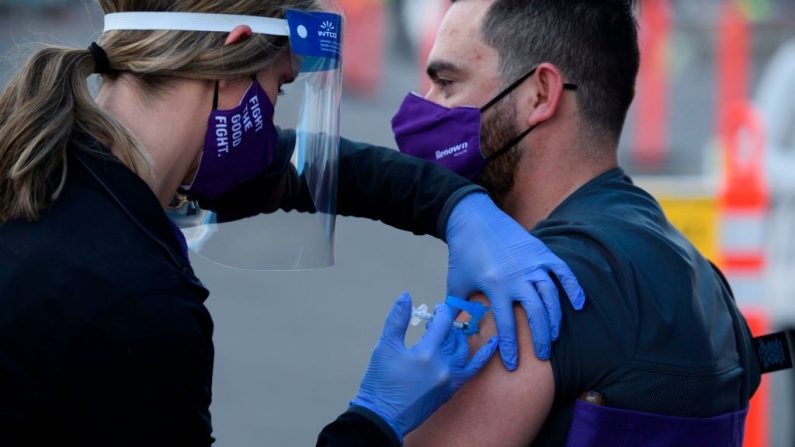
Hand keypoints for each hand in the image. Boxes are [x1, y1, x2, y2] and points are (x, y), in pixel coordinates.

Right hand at [351, 293, 498, 439]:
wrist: (383, 416)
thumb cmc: (381, 382)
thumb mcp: (385, 346)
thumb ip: (397, 319)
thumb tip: (406, 296)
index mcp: (426, 352)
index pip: (443, 322)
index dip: (441, 312)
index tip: (437, 309)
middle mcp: (443, 365)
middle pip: (454, 335)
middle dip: (448, 325)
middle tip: (439, 322)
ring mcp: (450, 378)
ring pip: (464, 349)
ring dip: (458, 337)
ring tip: (449, 333)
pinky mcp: (452, 389)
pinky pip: (474, 369)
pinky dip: (484, 355)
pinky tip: (493, 343)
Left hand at [445, 192, 584, 368]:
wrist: (473, 218)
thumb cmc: (463, 254)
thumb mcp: (456, 284)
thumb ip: (458, 310)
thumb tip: (455, 335)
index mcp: (495, 285)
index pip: (507, 324)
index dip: (510, 348)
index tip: (512, 365)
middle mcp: (517, 275)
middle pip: (536, 314)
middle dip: (539, 338)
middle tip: (540, 356)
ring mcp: (532, 262)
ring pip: (551, 296)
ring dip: (555, 319)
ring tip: (553, 337)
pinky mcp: (541, 252)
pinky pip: (563, 272)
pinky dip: (573, 288)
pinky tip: (579, 305)